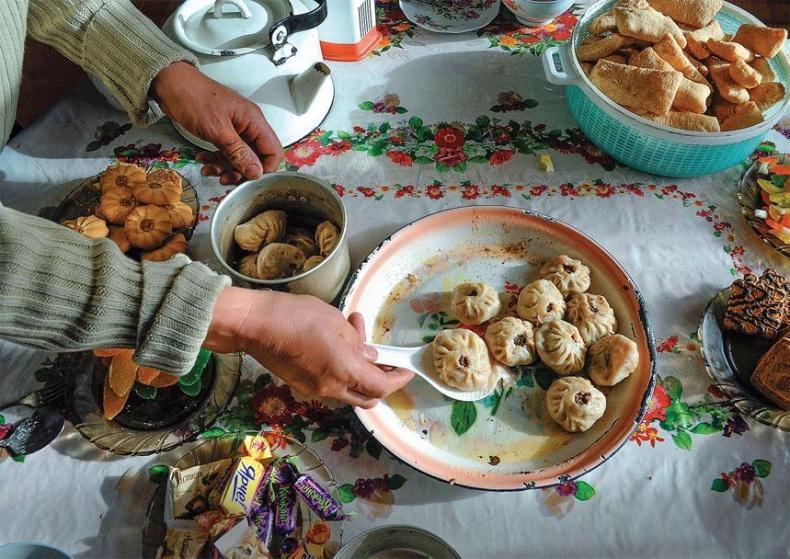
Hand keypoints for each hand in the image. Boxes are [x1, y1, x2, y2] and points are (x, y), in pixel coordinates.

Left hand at [152, 62, 283, 179]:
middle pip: (256, 158)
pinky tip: (203, 159)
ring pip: (240, 157)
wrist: (170, 84)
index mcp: (254, 121)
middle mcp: (249, 125)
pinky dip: (216, 159)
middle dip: (241, 171)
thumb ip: (239, 153)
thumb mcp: (217, 130)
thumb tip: (257, 172)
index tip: (249, 179)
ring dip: (225, 167)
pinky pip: (226, 152)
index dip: (265, 169)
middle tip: (225, 179)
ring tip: (208, 169)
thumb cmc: (194, 98)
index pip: (274, 151)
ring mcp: (235, 129)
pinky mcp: (222, 132)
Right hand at [204, 288, 414, 407]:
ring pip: (348, 390)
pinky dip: (340, 369)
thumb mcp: (336, 323)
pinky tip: (335, 342)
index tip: (406, 369)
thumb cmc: (297, 317)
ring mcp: (314, 390)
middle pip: (367, 397)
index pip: (381, 387)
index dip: (398, 379)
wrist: (256, 325)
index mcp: (344, 372)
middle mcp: (331, 388)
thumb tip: (368, 356)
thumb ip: (356, 343)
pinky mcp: (300, 385)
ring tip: (354, 334)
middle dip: (380, 382)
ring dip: (358, 370)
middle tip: (385, 360)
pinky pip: (330, 384)